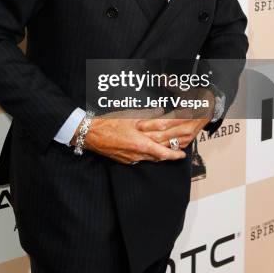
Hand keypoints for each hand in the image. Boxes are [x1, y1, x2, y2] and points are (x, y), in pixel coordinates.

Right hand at [70, 108, 186, 164]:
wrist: (90, 134)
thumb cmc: (109, 123)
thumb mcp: (130, 117)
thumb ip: (147, 116)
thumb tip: (160, 112)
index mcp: (140, 144)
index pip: (163, 153)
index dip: (174, 155)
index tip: (183, 155)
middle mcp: (136, 155)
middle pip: (158, 157)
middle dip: (170, 154)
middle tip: (179, 150)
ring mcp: (130, 158)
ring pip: (149, 159)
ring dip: (159, 155)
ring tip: (167, 150)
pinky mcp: (124, 159)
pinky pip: (140, 159)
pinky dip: (148, 156)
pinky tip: (149, 150)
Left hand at [135, 90, 215, 148]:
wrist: (209, 109)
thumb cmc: (196, 99)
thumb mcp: (185, 91)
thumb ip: (172, 85)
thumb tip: (163, 77)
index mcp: (185, 116)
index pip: (164, 122)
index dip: (150, 124)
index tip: (138, 124)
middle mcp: (186, 129)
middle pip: (162, 135)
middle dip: (147, 135)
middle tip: (135, 133)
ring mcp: (186, 137)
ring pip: (165, 144)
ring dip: (152, 142)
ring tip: (140, 139)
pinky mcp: (186, 143)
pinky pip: (171, 148)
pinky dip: (160, 146)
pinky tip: (151, 144)